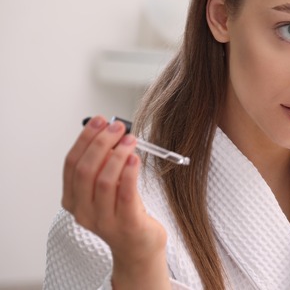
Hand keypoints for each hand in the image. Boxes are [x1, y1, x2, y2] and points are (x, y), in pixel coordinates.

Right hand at [62, 115, 169, 287]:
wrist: (138, 246)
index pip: (72, 164)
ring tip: (131, 140)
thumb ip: (104, 164)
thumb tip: (110, 131)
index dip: (85, 139)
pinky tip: (135, 158)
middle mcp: (83, 211)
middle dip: (101, 143)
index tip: (99, 121)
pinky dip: (129, 173)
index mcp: (73, 200)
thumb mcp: (107, 188)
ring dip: (117, 154)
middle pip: (85, 170)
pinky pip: (125, 195)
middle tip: (118, 127)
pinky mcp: (126, 224)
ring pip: (104, 181)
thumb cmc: (124, 211)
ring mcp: (103, 220)